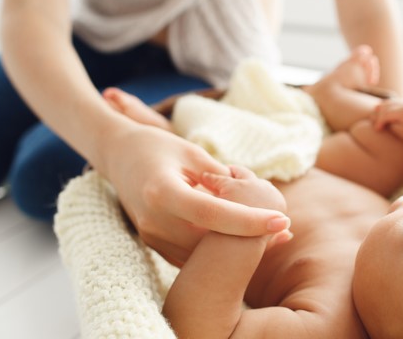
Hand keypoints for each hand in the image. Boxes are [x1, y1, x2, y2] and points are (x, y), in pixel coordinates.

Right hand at [101, 123, 290, 264]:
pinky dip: (218, 250)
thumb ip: (221, 177)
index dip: (248, 221)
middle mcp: (153, 219)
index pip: (212, 213)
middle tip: (284, 229)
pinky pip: (191, 255)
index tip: (282, 220)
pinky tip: (243, 239)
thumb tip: (255, 197)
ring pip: (202, 255)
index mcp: (161, 191)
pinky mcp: (154, 243)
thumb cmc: (156, 146)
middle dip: (250, 239)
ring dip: (237, 247)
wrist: (118, 156)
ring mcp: (151, 235)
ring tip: (272, 235)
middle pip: (209, 241)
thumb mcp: (191, 152)